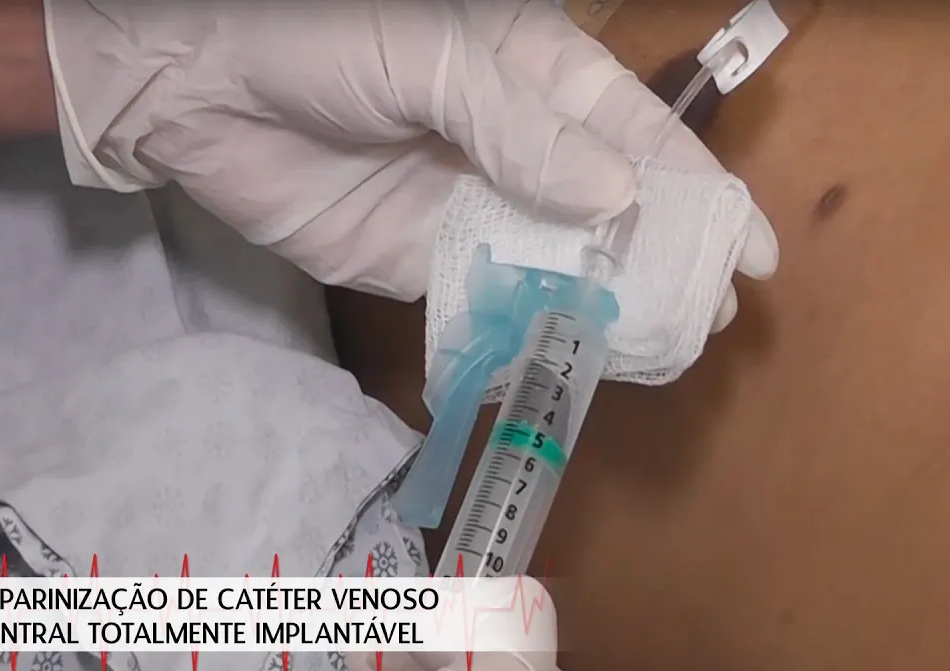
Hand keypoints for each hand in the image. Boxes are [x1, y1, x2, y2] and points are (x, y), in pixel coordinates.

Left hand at [45, 0, 778, 330]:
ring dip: (613, 302)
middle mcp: (519, 145)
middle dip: (668, 257)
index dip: (699, 189)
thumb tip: (618, 195)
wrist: (198, 84)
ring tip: (668, 346)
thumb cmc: (323, 35)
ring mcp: (476, 206)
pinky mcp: (427, 262)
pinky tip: (580, 357)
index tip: (751, 249)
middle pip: (613, 206)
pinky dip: (537, 326)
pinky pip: (496, 296)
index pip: (638, 134)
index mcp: (538, 75)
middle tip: (716, 314)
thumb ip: (523, 130)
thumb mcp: (437, 59)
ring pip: (564, 260)